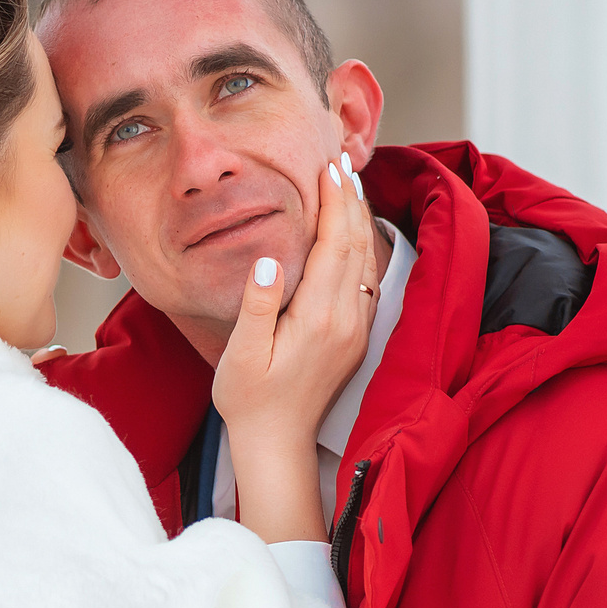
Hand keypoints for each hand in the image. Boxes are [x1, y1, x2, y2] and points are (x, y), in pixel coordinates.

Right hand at [210, 154, 378, 542]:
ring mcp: (354, 330)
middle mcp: (345, 320)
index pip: (332, 245)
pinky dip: (360, 247)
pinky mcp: (354, 338)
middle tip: (341, 161)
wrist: (277, 445)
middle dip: (350, 200)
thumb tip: (267, 258)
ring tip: (350, 186)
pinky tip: (352, 234)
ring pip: (365, 261)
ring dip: (358, 220)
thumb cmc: (249, 401)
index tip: (328, 167)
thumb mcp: (240, 354)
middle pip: (355, 246)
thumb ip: (256, 305)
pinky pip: (365, 281)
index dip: (333, 203)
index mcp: (317, 318)